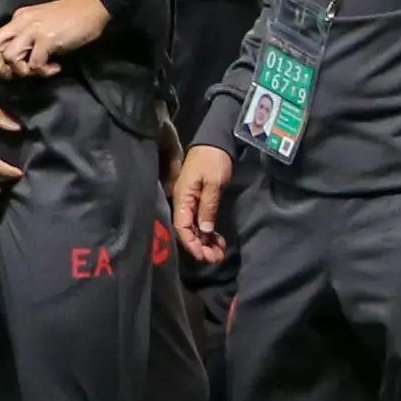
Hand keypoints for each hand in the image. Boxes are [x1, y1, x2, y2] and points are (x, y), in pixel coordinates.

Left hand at [0, 0, 109, 79]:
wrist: (92, 6)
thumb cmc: (71, 17)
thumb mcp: (42, 24)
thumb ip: (29, 37)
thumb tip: (22, 61)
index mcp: (18, 19)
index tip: (12, 69)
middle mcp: (21, 22)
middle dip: (0, 67)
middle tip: (16, 75)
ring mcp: (33, 30)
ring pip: (11, 56)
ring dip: (24, 70)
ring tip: (42, 69)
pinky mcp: (47, 38)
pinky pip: (35, 63)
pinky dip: (44, 71)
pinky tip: (56, 67)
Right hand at [172, 144, 233, 263]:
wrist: (215, 142)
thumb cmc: (213, 161)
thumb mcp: (213, 183)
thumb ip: (208, 207)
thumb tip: (204, 230)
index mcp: (183, 198)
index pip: (182, 226)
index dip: (191, 243)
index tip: (203, 255)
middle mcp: (183, 203)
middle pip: (187, 230)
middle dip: (200, 246)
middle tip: (215, 258)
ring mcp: (190, 202)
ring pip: (194, 228)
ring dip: (205, 242)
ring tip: (219, 253)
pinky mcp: (199, 201)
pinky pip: (200, 221)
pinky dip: (208, 233)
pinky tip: (218, 240)